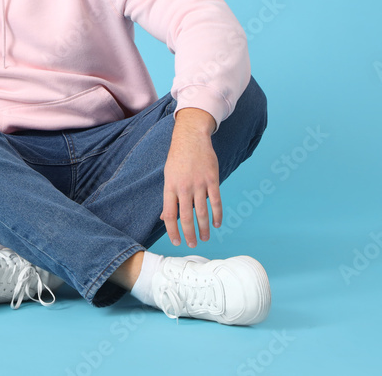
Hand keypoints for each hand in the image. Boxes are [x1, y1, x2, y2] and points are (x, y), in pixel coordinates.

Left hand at [160, 108, 220, 247]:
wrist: (191, 137)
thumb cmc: (178, 159)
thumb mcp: (168, 176)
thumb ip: (168, 198)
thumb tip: (164, 218)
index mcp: (170, 187)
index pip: (169, 214)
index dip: (172, 230)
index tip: (177, 242)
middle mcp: (183, 187)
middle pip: (186, 216)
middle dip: (189, 234)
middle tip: (193, 245)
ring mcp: (199, 183)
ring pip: (202, 211)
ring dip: (204, 227)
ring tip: (205, 238)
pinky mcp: (212, 179)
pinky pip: (215, 201)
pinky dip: (217, 214)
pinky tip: (217, 224)